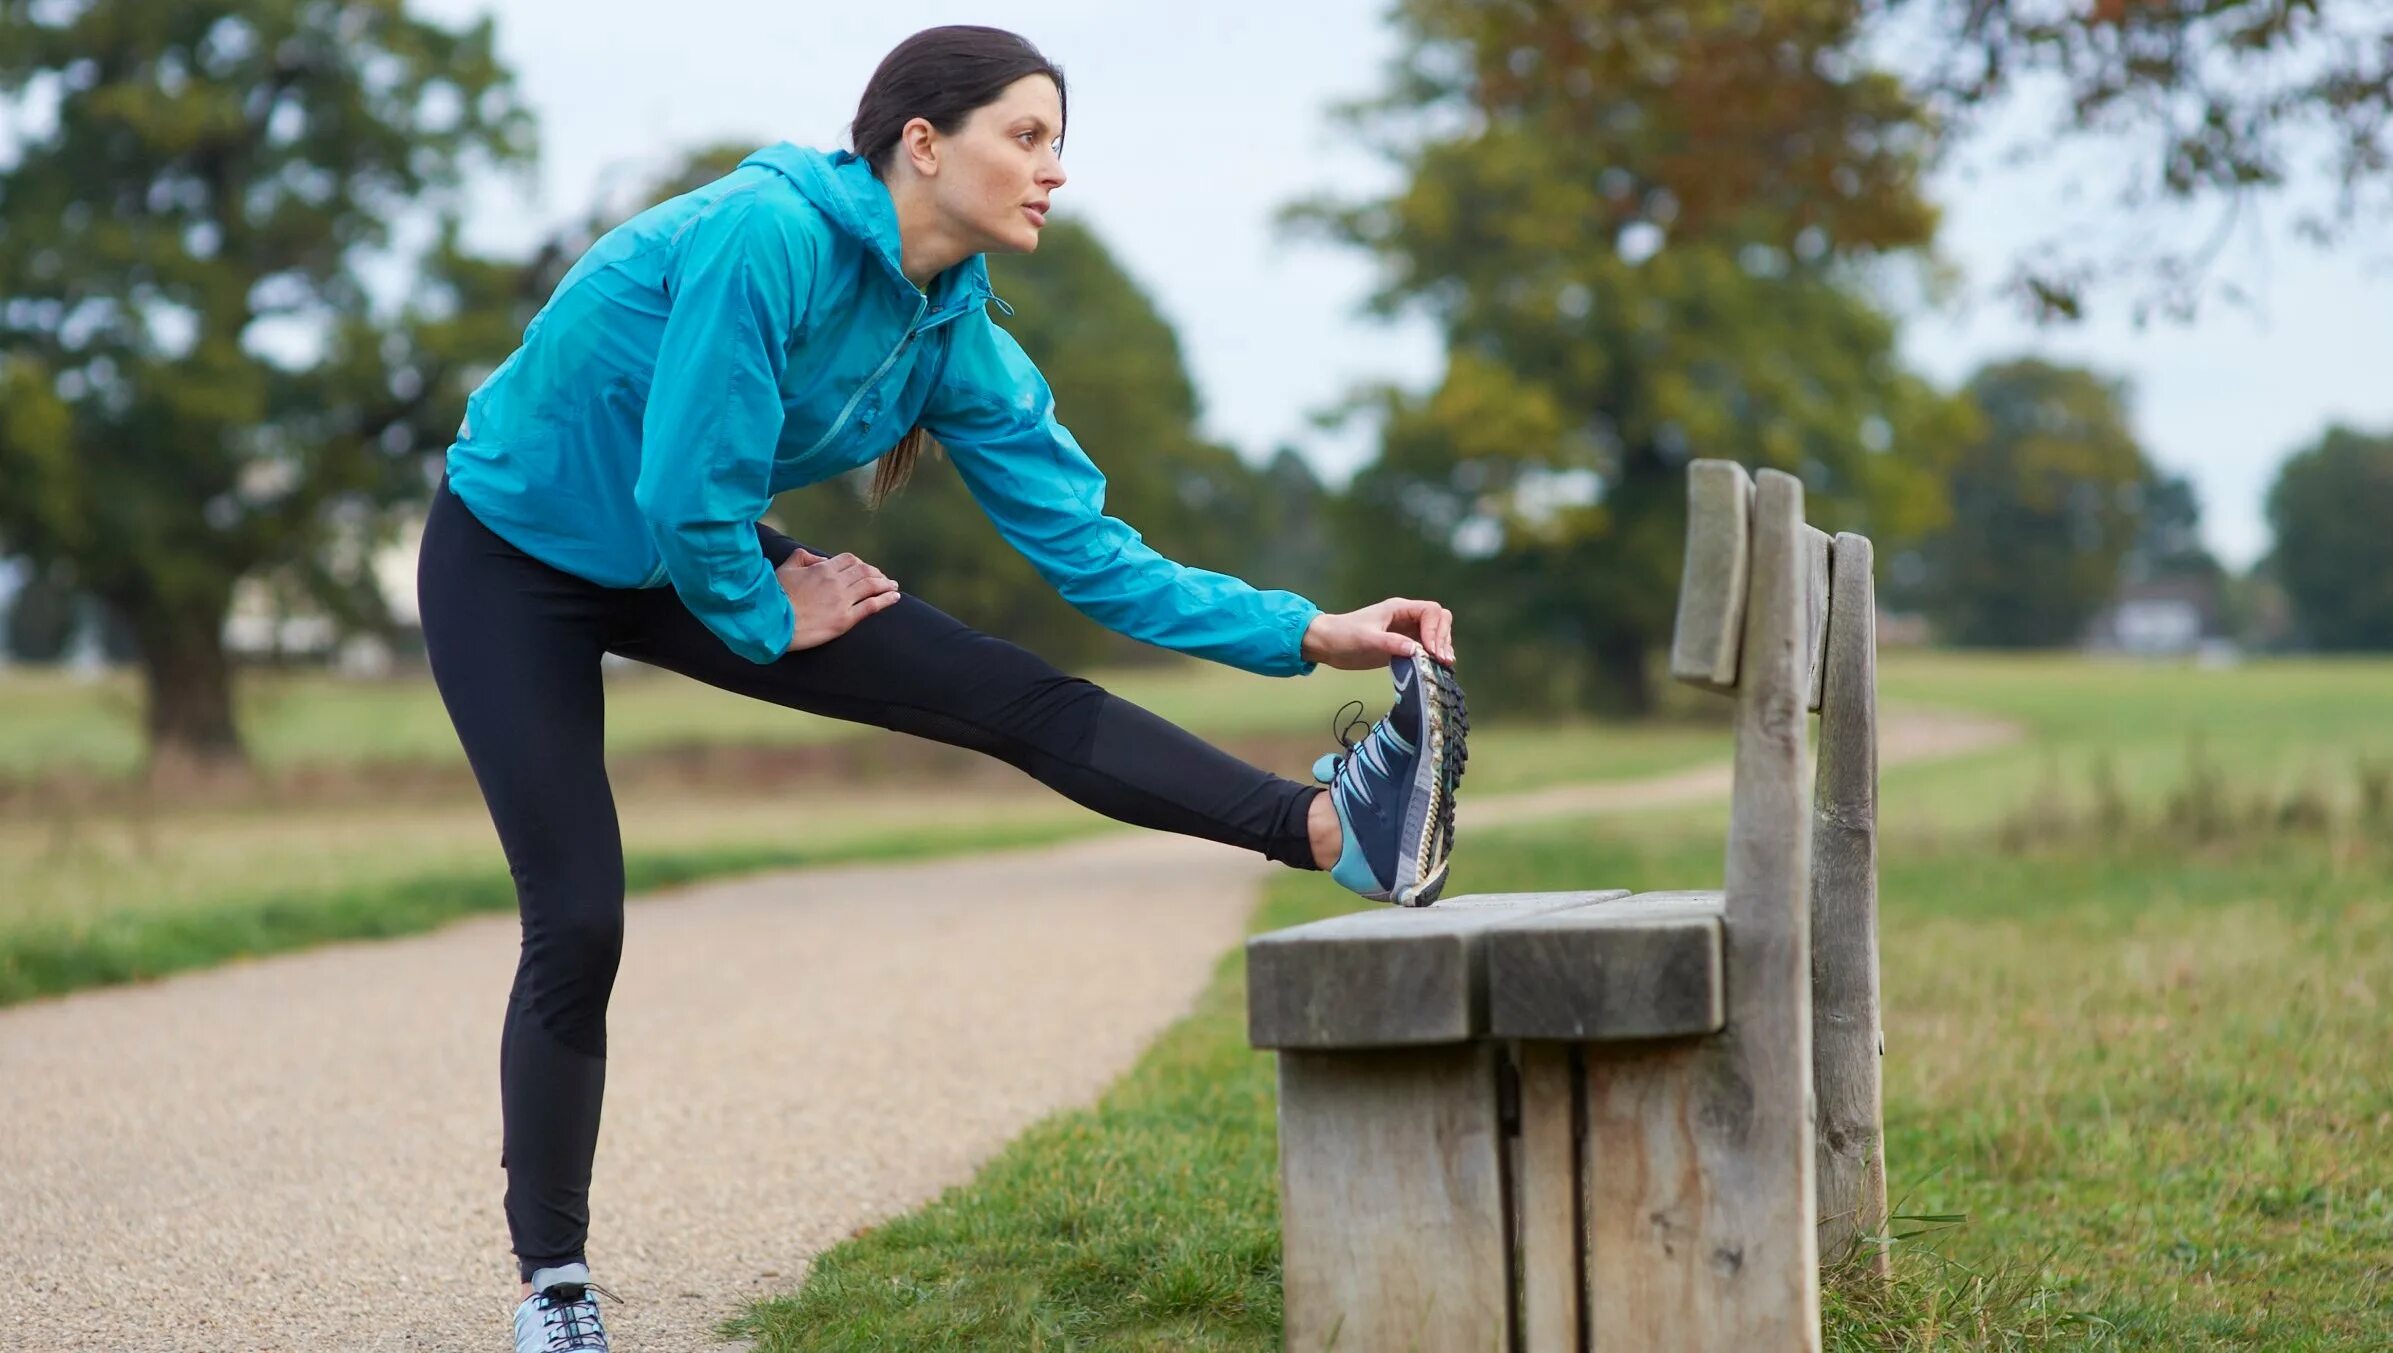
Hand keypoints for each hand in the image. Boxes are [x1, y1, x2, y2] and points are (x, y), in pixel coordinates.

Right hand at [777, 548, 901, 651]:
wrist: (772, 622)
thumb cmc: (775, 596)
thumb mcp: (786, 569)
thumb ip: (803, 557)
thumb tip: (819, 559)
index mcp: (823, 569)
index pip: (849, 560)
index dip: (859, 563)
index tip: (864, 569)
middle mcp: (836, 582)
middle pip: (864, 572)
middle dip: (876, 573)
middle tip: (883, 578)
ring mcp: (842, 601)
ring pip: (871, 586)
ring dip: (885, 584)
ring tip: (893, 586)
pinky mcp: (845, 620)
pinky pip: (871, 606)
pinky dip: (886, 600)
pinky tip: (894, 597)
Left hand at [1300, 597, 1456, 670]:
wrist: (1327, 644)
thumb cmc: (1344, 636)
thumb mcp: (1366, 640)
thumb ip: (1390, 643)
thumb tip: (1415, 650)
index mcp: (1399, 609)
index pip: (1430, 611)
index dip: (1435, 630)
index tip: (1430, 651)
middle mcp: (1406, 617)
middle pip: (1439, 619)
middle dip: (1443, 638)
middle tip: (1442, 660)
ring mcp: (1406, 631)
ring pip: (1435, 633)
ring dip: (1442, 647)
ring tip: (1444, 665)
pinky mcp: (1402, 645)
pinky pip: (1426, 647)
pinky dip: (1433, 655)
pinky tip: (1435, 667)